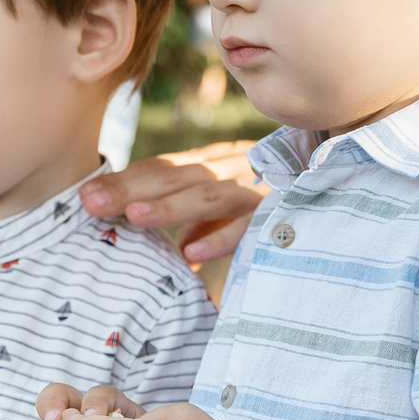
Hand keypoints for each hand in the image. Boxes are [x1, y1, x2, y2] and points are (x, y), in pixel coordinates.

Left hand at [81, 143, 265, 265]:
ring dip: (170, 206)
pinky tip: (192, 252)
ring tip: (134, 220)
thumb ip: (182, 220)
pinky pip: (250, 224)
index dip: (124, 180)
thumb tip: (153, 236)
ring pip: (210, 192)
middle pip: (179, 173)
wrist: (333, 206)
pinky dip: (221, 235)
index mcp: (210, 167)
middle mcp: (233, 171)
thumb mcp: (211, 214)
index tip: (85, 198)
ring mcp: (259, 190)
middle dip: (133, 188)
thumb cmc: (256, 214)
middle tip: (94, 204)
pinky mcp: (282, 214)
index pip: (163, 167)